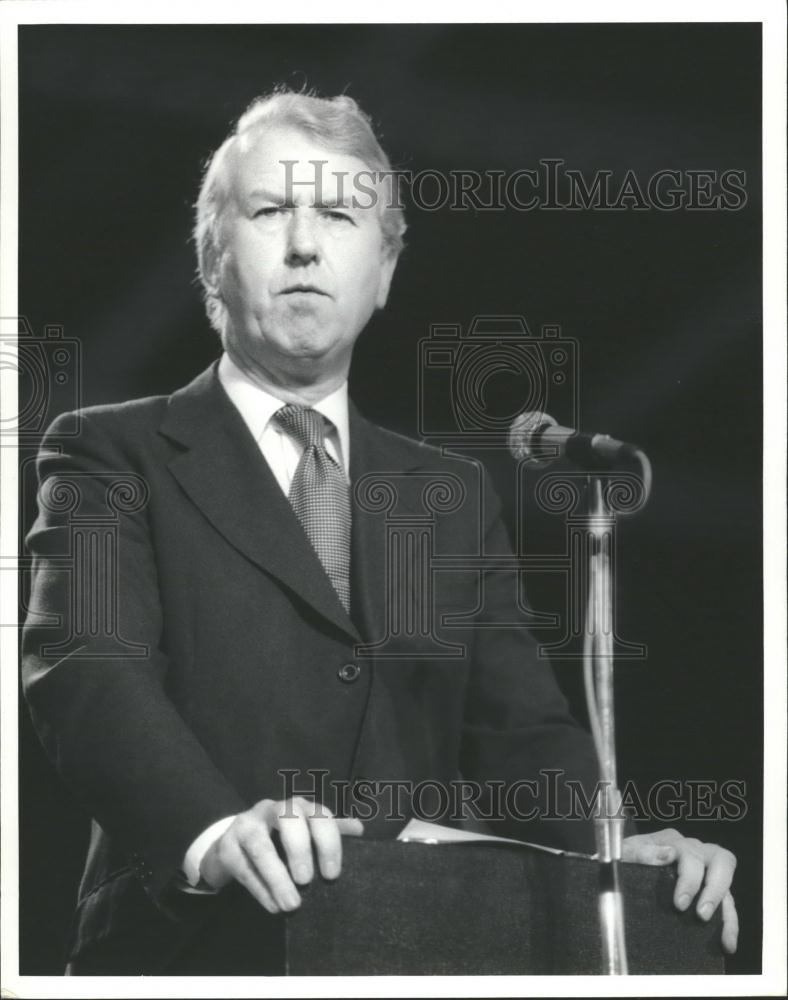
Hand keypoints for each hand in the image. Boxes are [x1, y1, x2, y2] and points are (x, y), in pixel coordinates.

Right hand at [200, 797, 363, 912]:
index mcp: (299, 807)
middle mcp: (273, 809)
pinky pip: (242, 867)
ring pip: (260, 844)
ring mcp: (247, 824)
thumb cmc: (281, 837)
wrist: (236, 840)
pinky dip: (259, 889)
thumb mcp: (307, 831)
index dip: (328, 842)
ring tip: (292, 905)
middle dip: (299, 848)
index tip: (332, 874)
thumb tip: (361, 830)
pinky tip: (273, 907)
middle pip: (288, 816)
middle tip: (307, 881)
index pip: (318, 814)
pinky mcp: (227, 845)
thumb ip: (332, 830)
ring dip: (276, 876)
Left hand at [622, 828, 737, 952]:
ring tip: (724, 937)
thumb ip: (641, 851)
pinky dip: (730, 922)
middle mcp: (694, 850)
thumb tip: (669, 853)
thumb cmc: (623, 859)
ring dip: (727, 909)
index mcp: (673, 841)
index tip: (680, 904)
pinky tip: (727, 943)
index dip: (689, 879)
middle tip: (701, 915)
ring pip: (727, 881)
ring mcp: (704, 869)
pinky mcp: (709, 889)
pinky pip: (727, 902)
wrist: (619, 870)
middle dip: (714, 889)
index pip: (691, 853)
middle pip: (719, 860)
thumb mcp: (623, 853)